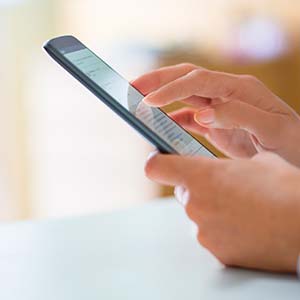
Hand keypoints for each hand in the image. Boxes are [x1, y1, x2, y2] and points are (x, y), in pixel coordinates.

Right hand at [132, 64, 299, 165]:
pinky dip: (172, 119)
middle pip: (187, 78)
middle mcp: (228, 94)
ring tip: (139, 102)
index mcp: (241, 89)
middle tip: (132, 87)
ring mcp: (220, 108)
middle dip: (158, 81)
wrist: (296, 157)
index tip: (149, 100)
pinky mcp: (216, 124)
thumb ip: (239, 116)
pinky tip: (161, 124)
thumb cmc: (292, 144)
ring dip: (161, 97)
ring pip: (184, 96)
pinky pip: (189, 117)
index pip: (198, 80)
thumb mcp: (273, 129)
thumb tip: (202, 113)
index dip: (172, 89)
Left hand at [145, 151, 299, 272]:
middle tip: (223, 189)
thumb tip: (224, 169)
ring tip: (240, 209)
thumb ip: (228, 164)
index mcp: (201, 175)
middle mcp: (195, 203)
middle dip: (197, 188)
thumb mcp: (256, 162)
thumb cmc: (284, 189)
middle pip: (182, 191)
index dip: (156, 162)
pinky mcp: (215, 250)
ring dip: (211, 209)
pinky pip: (210, 234)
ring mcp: (203, 229)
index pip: (156, 167)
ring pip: (197, 213)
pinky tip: (244, 226)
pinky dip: (221, 229)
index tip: (160, 160)